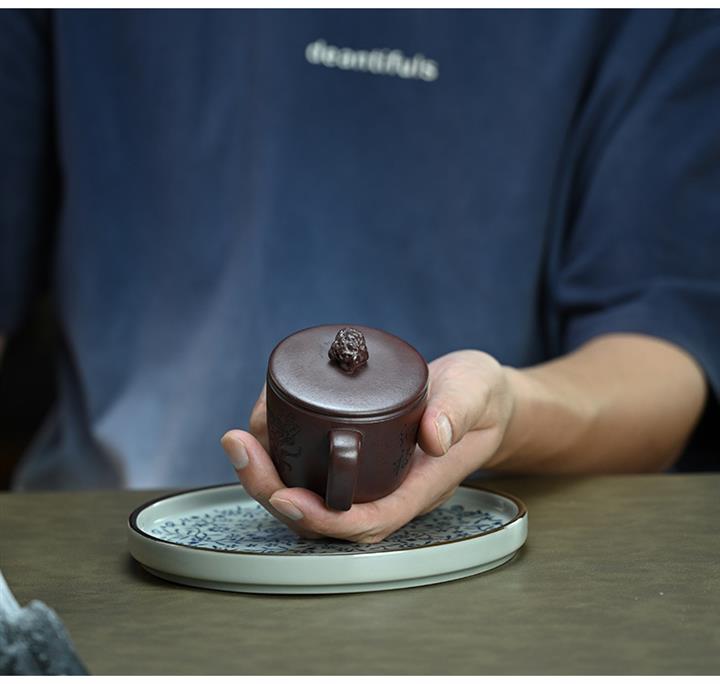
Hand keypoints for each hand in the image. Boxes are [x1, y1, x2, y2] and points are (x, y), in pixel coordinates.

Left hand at [221, 350, 514, 542]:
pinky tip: (261, 427)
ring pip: (308, 493)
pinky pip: (310, 467)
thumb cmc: (479, 399)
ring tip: (239, 439)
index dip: (322, 518)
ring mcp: (366, 474)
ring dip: (266, 473)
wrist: (475, 396)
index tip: (285, 496)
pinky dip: (279, 452)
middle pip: (322, 514)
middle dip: (272, 490)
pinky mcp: (353, 452)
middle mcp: (385, 488)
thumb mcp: (477, 393)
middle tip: (239, 448)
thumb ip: (459, 411)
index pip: (367, 520)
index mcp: (416, 486)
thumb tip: (435, 435)